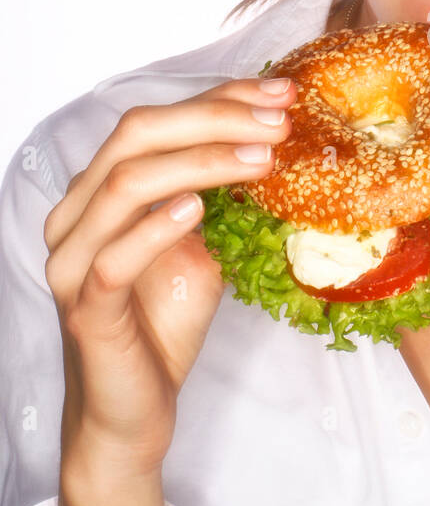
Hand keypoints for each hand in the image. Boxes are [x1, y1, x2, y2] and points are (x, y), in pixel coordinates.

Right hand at [43, 76, 297, 479]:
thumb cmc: (161, 325)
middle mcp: (76, 216)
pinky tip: (197, 209)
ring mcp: (74, 262)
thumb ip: (213, 198)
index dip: (217, 99)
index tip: (279, 93)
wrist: (133, 413)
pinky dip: (155, 227)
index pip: (154, 122)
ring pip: (125, 184)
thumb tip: (270, 142)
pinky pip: (113, 258)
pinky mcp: (85, 311)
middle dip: (214, 119)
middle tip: (278, 121)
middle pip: (136, 137)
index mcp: (99, 192)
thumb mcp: (198, 248)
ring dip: (200, 163)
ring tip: (261, 159)